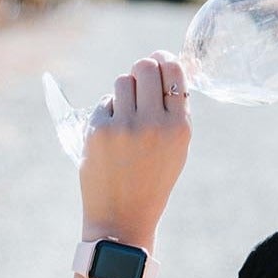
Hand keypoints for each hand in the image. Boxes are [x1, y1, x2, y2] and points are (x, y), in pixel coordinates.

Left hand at [79, 50, 191, 244]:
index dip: (164, 60)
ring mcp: (124, 126)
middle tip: (140, 83)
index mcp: (179, 127)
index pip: (173, 71)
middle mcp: (153, 123)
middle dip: (142, 71)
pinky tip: (113, 135)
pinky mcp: (98, 131)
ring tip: (126, 114)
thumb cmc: (153, 179)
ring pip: (122, 81)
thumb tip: (164, 65)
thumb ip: (174, 110)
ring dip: (124, 91)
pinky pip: (105, 102)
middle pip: (145, 67)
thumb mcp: (177, 147)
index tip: (159, 61)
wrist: (122, 217)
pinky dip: (109, 112)